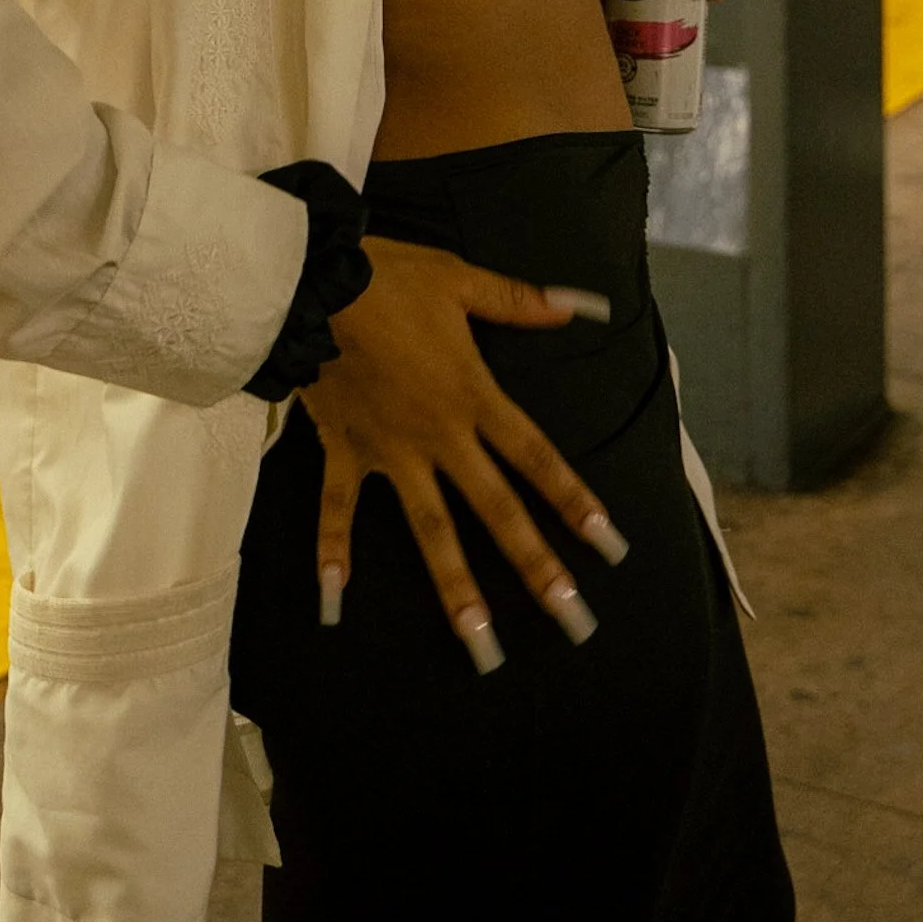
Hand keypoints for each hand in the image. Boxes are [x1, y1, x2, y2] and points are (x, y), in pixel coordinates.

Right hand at [301, 237, 626, 666]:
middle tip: (572, 620)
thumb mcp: (461, 281)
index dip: (576, 501)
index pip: (537, 458)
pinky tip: (332, 603)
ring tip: (480, 645)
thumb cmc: (389, 276)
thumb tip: (586, 304)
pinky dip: (331, 555)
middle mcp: (439, 436)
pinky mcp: (344, 450)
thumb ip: (522, 301)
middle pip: (496, 510)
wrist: (311, 280)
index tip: (611, 548)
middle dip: (537, 568)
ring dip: (456, 589)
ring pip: (429, 530)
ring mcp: (390, 451)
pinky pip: (337, 510)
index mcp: (472, 396)